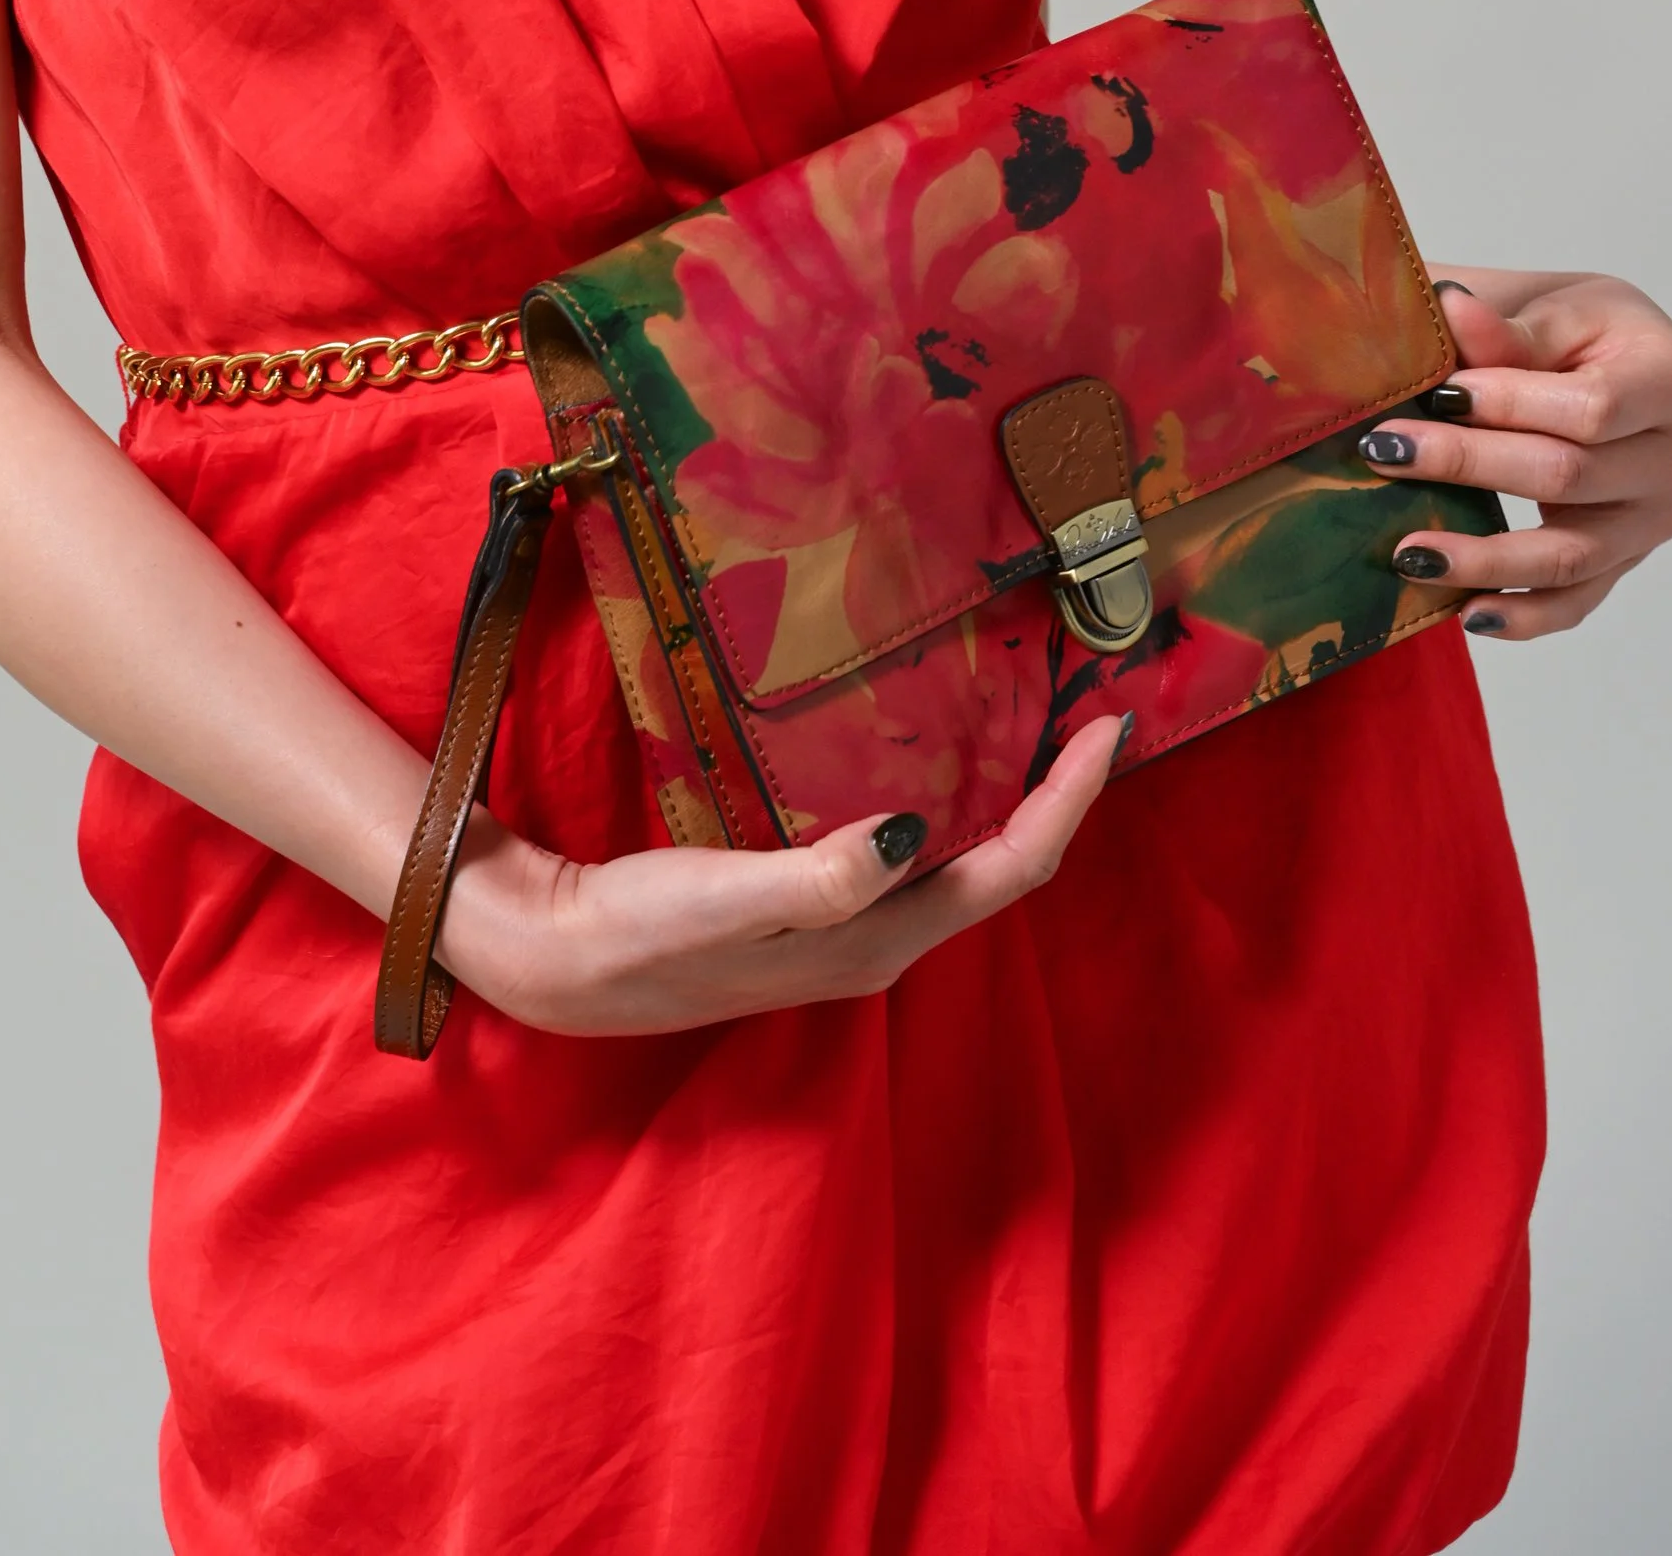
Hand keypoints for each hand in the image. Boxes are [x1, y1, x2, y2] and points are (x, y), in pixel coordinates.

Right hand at [434, 712, 1125, 1037]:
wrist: (560, 962)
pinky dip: (949, 802)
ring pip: (961, 862)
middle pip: (1001, 867)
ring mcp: (847, 930)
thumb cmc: (644, 931)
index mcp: (878, 941)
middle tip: (1088, 709)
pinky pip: (914, 854)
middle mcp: (880, 942)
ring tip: (1034, 723)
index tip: (1110, 723)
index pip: (1009, 870)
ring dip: (1006, 798)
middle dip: (1054, 796)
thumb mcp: (728, 899)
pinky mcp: (813, 909)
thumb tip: (917, 833)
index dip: (1068, 801)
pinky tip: (934, 757)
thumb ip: (822, 878)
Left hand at [1360, 268, 1671, 639]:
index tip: (1439, 395)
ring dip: (1484, 558)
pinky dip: (1523, 614)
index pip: (1595, 408)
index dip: (1513, 404)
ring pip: (1571, 554)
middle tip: (1386, 452)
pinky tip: (1467, 612)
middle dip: (1470, 465)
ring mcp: (1654, 517)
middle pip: (1572, 477)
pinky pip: (1577, 600)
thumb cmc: (1567, 327)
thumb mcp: (1539, 306)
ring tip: (1408, 552)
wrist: (1592, 359)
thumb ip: (1501, 326)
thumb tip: (1451, 307)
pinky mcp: (1623, 558)